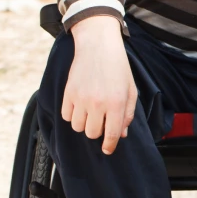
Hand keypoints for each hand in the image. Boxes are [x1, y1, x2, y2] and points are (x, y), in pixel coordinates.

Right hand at [60, 14, 136, 155]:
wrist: (98, 47)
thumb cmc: (118, 68)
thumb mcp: (130, 90)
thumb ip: (128, 113)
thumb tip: (122, 134)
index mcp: (116, 102)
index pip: (112, 134)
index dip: (110, 145)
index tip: (107, 149)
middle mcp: (97, 103)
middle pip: (92, 133)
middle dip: (98, 132)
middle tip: (102, 121)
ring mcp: (80, 99)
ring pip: (78, 127)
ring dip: (85, 124)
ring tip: (91, 112)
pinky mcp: (68, 93)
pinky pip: (66, 117)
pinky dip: (72, 116)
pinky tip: (80, 106)